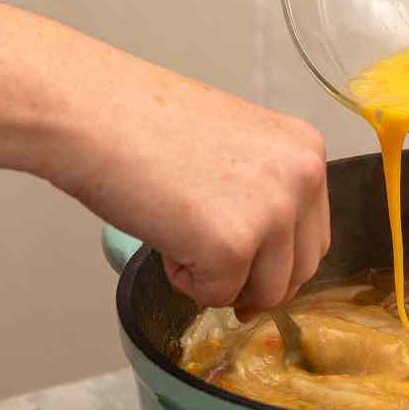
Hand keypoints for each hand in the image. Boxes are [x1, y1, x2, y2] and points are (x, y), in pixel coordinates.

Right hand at [44, 36, 329, 310]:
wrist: (94, 113)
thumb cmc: (146, 125)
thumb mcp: (234, 149)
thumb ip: (264, 194)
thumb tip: (270, 261)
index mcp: (305, 151)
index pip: (314, 236)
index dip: (278, 263)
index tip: (249, 270)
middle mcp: (302, 179)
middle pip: (300, 272)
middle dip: (256, 283)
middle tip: (213, 270)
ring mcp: (272, 213)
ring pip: (265, 293)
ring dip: (220, 282)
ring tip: (180, 235)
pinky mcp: (233, 247)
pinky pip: (218, 296)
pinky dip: (187, 281)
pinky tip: (165, 235)